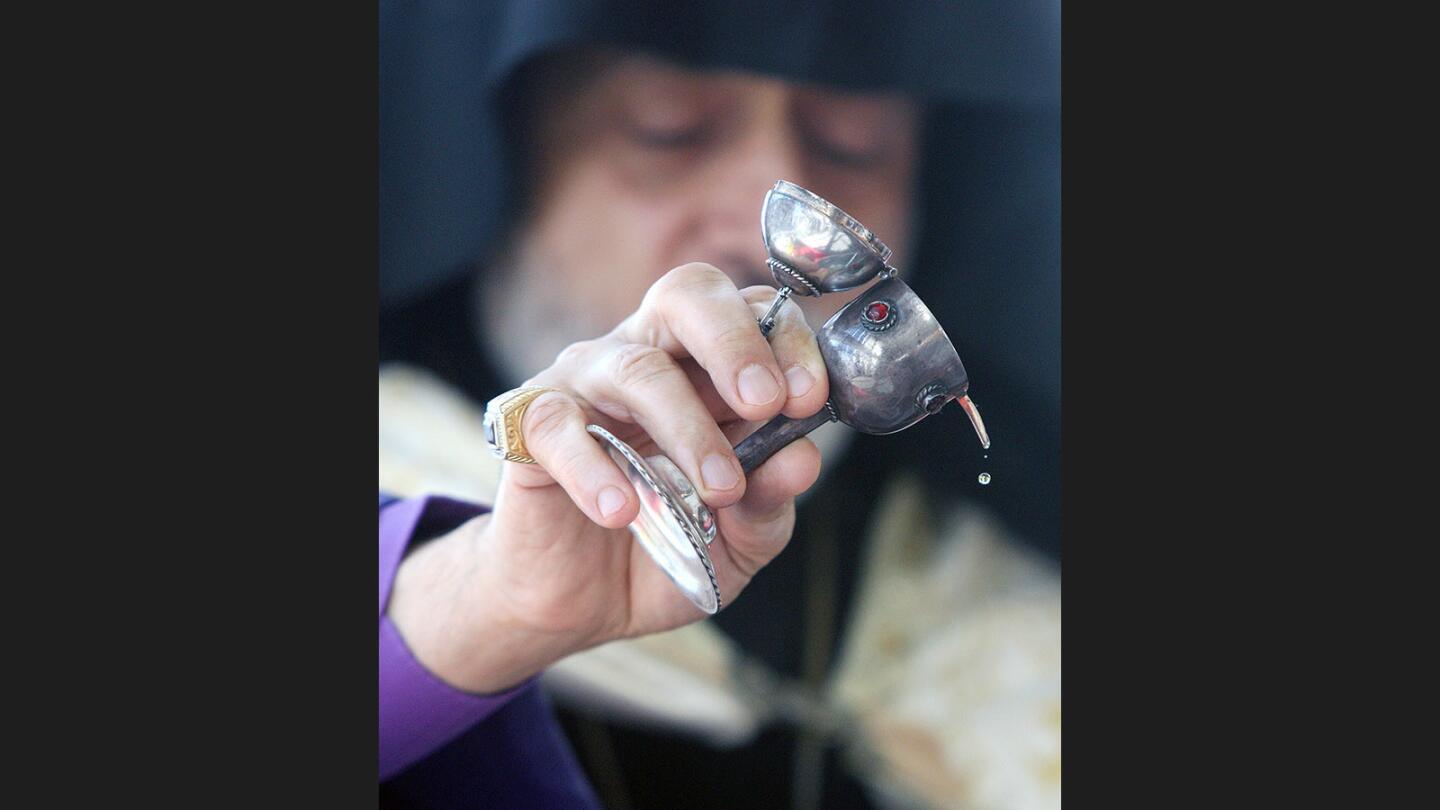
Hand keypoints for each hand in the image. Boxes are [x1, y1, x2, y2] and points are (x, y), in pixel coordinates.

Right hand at [387, 263, 827, 692]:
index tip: (810, 400)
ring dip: (687, 427)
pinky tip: (624, 511)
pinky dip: (596, 470)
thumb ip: (771, 498)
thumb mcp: (740, 539)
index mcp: (706, 365)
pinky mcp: (529, 426)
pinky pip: (561, 428)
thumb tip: (803, 459)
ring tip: (718, 491)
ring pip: (635, 369)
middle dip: (736, 343)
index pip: (753, 310)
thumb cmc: (669, 548)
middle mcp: (645, 354)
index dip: (787, 342)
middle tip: (767, 403)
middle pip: (686, 295)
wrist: (582, 607)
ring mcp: (583, 384)